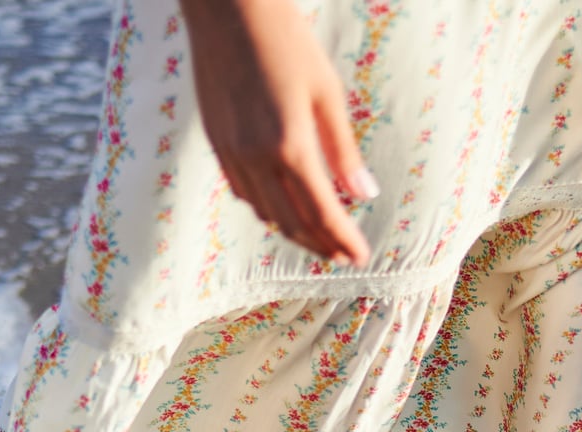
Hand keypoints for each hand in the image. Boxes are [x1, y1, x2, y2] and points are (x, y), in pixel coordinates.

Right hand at [179, 0, 377, 264]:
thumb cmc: (287, 42)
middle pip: (292, 223)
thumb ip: (343, 150)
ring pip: (264, 213)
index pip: (323, 214)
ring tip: (317, 239)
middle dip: (320, 245)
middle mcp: (257, 159)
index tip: (361, 256)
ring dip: (293, 232)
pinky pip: (242, 192)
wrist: (228, 9)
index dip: (343, 240)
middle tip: (343, 255)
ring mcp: (231, 153)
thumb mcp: (327, 93)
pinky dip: (265, 210)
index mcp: (291, 148)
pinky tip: (281, 209)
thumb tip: (364, 194)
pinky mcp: (216, 142)